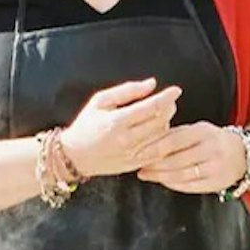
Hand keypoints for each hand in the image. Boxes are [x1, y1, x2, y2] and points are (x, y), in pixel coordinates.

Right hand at [60, 78, 179, 178]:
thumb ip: (127, 90)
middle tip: (169, 102)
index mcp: (116, 122)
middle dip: (169, 109)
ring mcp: (132, 155)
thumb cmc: (86, 125)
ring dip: (168, 125)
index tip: (176, 90)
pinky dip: (165, 141)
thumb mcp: (100, 101)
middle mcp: (126, 140)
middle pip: (160, 123)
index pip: (150, 107)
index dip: (166, 97)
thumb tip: (151, 84)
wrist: (74, 156)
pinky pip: (159, 153)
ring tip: (163, 116)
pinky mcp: (135, 165)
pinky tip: (162, 133)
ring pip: (162, 138)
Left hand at [136, 122, 246, 193]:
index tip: (137, 151)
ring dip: (160, 176)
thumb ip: (176, 134)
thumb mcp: (199, 130)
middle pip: (176, 160)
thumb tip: (147, 139)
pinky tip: (163, 181)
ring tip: (146, 174)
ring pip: (181, 175)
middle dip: (154, 164)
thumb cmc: (214, 140)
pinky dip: (174, 184)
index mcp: (204, 132)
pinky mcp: (217, 183)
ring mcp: (215, 168)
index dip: (154, 148)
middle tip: (138, 165)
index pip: (174, 140)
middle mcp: (211, 149)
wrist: (245, 154)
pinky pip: (191, 186)